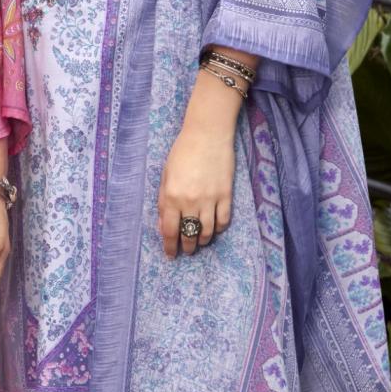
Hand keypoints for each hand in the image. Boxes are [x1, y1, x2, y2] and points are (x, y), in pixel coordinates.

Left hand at [157, 118, 235, 257]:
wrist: (207, 136)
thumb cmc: (182, 153)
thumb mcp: (166, 175)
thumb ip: (164, 201)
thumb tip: (164, 225)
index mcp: (172, 196)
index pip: (170, 230)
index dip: (169, 246)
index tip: (170, 255)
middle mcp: (191, 201)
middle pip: (189, 234)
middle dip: (186, 247)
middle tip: (185, 251)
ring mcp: (211, 200)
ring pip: (207, 231)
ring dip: (202, 240)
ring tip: (198, 243)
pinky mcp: (226, 196)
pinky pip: (223, 220)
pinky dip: (219, 229)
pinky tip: (214, 229)